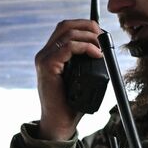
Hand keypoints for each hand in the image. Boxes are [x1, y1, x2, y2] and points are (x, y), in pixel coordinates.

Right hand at [34, 19, 102, 140]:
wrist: (59, 122)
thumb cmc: (71, 103)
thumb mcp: (80, 77)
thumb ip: (85, 62)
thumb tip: (103, 49)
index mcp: (51, 54)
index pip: (66, 28)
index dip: (85, 26)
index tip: (102, 35)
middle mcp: (45, 53)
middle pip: (66, 25)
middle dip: (88, 26)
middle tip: (104, 37)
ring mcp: (44, 59)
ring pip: (68, 33)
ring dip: (89, 36)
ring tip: (102, 47)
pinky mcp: (47, 66)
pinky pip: (68, 47)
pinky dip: (85, 47)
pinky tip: (96, 54)